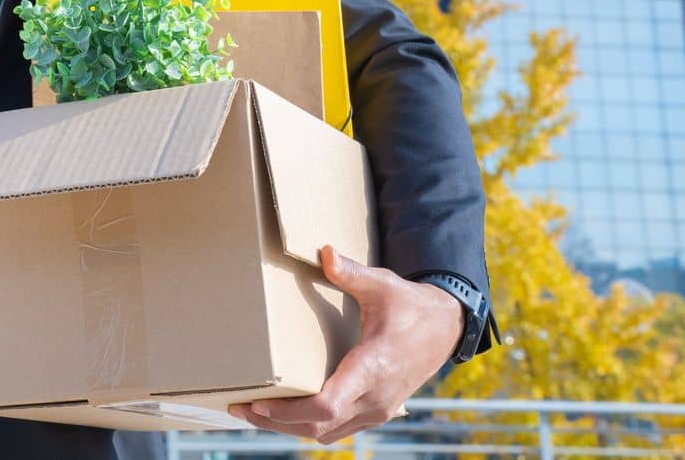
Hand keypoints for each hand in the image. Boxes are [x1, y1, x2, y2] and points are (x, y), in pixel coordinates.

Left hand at [227, 245, 463, 443]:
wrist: (447, 329)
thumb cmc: (411, 305)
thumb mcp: (382, 284)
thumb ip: (352, 272)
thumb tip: (325, 252)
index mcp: (372, 368)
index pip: (327, 405)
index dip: (289, 410)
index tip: (258, 402)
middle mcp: (375, 397)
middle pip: (317, 425)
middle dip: (275, 420)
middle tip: (237, 407)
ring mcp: (377, 410)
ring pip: (326, 433)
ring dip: (288, 427)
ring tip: (253, 413)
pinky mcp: (377, 412)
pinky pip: (338, 430)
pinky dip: (309, 426)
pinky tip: (285, 414)